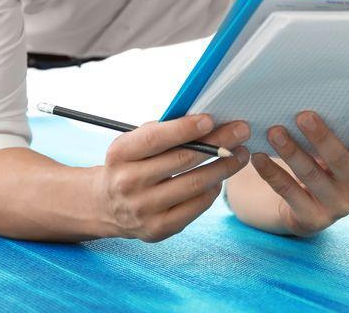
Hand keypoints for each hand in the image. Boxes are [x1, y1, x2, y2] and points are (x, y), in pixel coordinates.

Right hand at [96, 114, 250, 241]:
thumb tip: (206, 121)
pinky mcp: (158, 229)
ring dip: (224, 167)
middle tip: (242, 130)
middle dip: (218, 143)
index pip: (155, 139)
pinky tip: (220, 178)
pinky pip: (196, 207)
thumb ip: (162, 132)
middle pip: (182, 160)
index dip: (185, 128)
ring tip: (241, 154)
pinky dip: (212, 190)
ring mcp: (143, 209)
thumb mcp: (133, 144)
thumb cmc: (131, 164)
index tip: (211, 119)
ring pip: (194, 185)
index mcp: (120, 154)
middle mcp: (128, 183)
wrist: (106, 205)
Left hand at [250, 96, 348, 236]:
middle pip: (339, 159)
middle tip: (302, 115)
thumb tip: (325, 86)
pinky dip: (272, 173)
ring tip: (273, 131)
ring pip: (311, 175)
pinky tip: (258, 156)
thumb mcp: (340, 148)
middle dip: (321, 137)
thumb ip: (342, 128)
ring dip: (291, 151)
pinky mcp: (313, 219)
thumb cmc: (325, 162)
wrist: (307, 207)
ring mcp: (337, 205)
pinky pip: (289, 192)